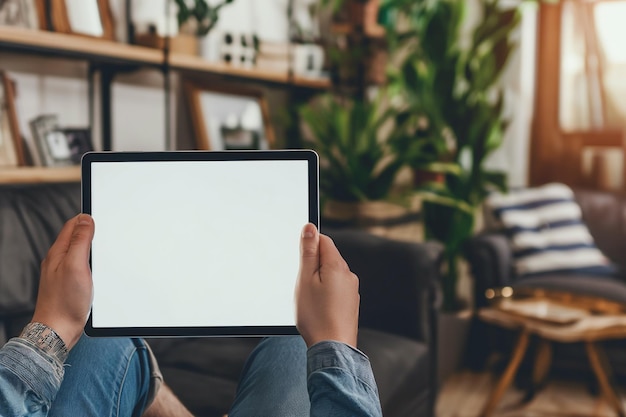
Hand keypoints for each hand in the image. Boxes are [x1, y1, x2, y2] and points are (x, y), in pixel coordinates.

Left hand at [31, 214, 94, 349]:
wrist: (58, 331)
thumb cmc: (65, 302)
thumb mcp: (75, 265)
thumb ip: (80, 241)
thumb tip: (85, 220)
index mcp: (58, 252)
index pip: (72, 225)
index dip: (87, 217)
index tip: (102, 214)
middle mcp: (58, 260)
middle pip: (75, 237)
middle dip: (90, 229)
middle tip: (105, 226)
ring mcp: (64, 273)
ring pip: (79, 251)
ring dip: (91, 246)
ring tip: (103, 242)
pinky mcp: (70, 284)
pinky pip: (81, 265)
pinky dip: (91, 261)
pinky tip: (98, 267)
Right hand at [295, 223, 359, 347]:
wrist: (332, 348)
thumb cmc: (315, 316)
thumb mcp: (305, 280)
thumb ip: (308, 252)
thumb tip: (310, 228)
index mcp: (337, 266)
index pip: (324, 241)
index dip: (309, 245)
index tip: (298, 259)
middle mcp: (349, 275)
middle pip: (328, 257)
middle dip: (313, 265)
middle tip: (301, 284)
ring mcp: (352, 290)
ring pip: (331, 274)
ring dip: (318, 279)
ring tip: (309, 299)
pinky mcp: (351, 303)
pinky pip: (336, 288)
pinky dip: (325, 292)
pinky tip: (318, 307)